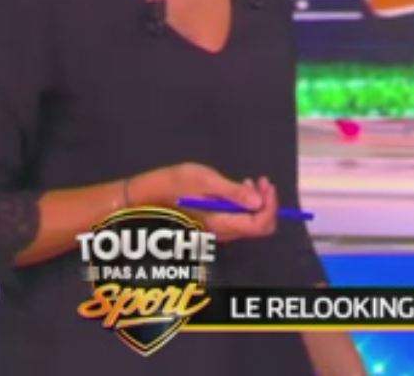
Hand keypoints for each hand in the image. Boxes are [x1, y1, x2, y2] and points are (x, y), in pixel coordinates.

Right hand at [130, 163, 278, 241]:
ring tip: (249, 181)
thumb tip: (259, 201)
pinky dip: (243, 204)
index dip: (271, 205)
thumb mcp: (204, 181)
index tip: (266, 184)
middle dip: (266, 203)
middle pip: (258, 225)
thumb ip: (232, 192)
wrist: (143, 198)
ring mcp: (218, 231)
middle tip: (260, 181)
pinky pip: (237, 219)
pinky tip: (236, 188)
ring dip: (255, 202)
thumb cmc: (171, 185)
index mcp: (222, 223)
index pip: (260, 225)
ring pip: (249, 222)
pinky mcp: (212, 225)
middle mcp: (223, 232)